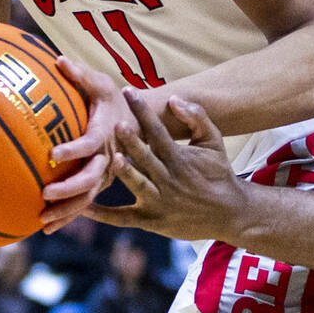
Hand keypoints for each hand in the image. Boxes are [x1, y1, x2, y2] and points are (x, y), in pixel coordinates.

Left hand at [41, 56, 135, 228]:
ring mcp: (106, 175)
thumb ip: (81, 75)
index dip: (73, 149)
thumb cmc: (117, 100)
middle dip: (68, 189)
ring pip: (87, 198)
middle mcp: (108, 160)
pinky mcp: (100, 184)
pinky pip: (84, 203)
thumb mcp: (104, 84)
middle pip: (90, 180)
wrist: (142, 124)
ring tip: (42, 221)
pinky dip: (67, 216)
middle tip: (45, 193)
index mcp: (105, 135)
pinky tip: (46, 227)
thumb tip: (58, 60)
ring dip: (66, 211)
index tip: (53, 154)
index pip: (89, 144)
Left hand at [86, 94, 247, 243]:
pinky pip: (123, 218)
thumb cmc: (218, 172)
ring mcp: (158, 201)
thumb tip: (173, 98)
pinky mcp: (151, 220)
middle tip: (118, 123)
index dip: (143, 111)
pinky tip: (84, 208)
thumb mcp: (214, 140)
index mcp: (179, 158)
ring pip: (138, 185)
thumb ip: (196, 117)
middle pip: (146, 156)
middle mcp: (168, 179)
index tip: (127, 91)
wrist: (229, 212)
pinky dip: (104, 215)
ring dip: (125, 173)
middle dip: (132, 140)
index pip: (158, 130)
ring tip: (114, 159)